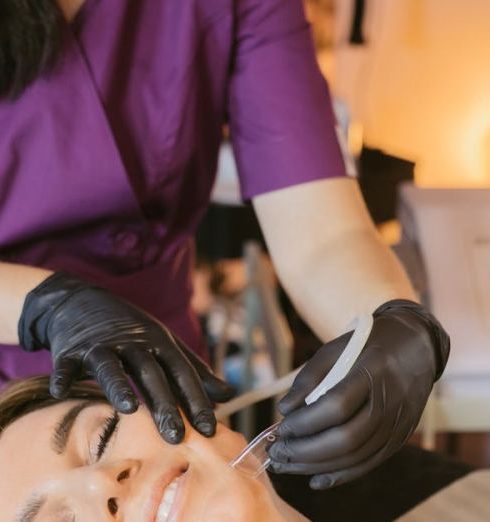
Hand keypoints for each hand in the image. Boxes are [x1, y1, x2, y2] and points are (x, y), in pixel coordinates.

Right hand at [18, 272, 234, 442]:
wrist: (84, 304)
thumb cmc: (132, 332)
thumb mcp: (167, 345)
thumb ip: (196, 371)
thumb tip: (229, 394)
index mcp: (160, 344)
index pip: (182, 373)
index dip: (196, 399)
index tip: (210, 428)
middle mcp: (134, 344)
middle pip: (151, 373)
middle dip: (164, 403)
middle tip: (176, 435)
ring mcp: (102, 345)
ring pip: (112, 366)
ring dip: (119, 385)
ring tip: (128, 408)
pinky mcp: (72, 349)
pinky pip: (67, 363)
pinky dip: (63, 374)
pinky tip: (62, 390)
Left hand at [268, 300, 449, 488]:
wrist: (417, 348)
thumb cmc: (367, 345)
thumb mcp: (336, 348)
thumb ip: (309, 377)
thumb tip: (284, 410)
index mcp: (373, 370)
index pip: (337, 405)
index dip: (306, 421)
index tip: (281, 427)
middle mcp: (390, 401)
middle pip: (347, 438)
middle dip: (306, 451)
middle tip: (277, 453)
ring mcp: (398, 424)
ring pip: (356, 457)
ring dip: (317, 466)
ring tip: (286, 465)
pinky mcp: (400, 439)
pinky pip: (369, 464)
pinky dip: (340, 475)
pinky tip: (315, 478)